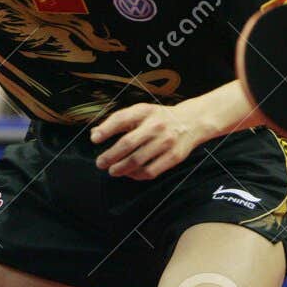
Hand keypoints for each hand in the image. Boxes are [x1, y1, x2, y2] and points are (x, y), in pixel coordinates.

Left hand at [91, 103, 206, 180]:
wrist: (191, 121)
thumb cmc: (159, 118)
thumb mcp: (141, 112)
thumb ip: (118, 122)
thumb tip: (95, 134)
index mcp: (145, 111)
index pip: (121, 118)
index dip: (106, 129)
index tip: (94, 140)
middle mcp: (156, 125)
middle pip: (128, 143)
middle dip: (110, 155)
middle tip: (100, 163)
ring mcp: (166, 142)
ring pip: (138, 160)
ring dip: (121, 169)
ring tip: (113, 171)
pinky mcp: (174, 157)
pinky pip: (150, 171)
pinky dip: (136, 175)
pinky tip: (130, 174)